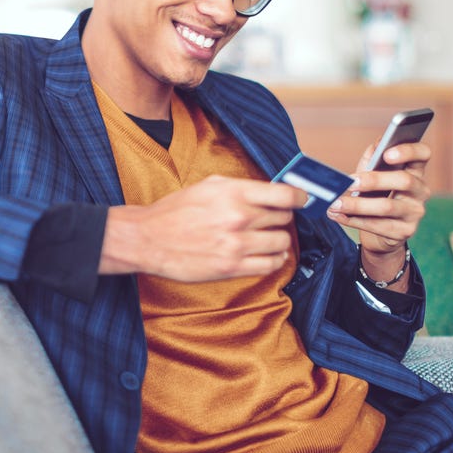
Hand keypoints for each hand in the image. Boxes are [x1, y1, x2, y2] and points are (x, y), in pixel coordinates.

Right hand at [99, 175, 307, 281]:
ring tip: (269, 238)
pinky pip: (271, 265)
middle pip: (284, 218)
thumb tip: (271, 191)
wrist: (149, 239)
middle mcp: (238, 217)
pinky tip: (267, 254)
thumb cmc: (176, 211)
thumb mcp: (208, 185)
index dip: (300, 197)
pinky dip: (275, 259)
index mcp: (233, 192)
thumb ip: (241, 187)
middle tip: (271, 219)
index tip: (302, 199)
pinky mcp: (232, 267)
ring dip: (279, 240)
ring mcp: (237, 244)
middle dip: (280, 218)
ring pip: (282, 242)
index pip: (285, 194)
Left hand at [326, 140, 430, 282]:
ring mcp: (415, 212)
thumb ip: (374, 157)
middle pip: (404, 181)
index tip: (387, 153)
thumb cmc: (376, 194)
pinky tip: (337, 215)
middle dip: (374, 180)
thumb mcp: (373, 173)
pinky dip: (353, 220)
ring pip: (387, 206)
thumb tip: (375, 147)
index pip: (423, 154)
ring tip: (335, 203)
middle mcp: (420, 190)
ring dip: (357, 205)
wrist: (381, 232)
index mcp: (415, 170)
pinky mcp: (405, 231)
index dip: (408, 151)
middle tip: (349, 182)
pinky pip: (377, 225)